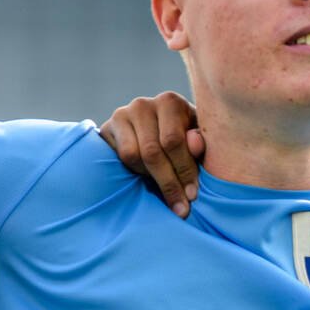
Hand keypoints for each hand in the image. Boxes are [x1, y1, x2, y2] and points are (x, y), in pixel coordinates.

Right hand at [99, 91, 202, 216]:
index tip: (192, 195)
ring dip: (151, 177)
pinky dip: (135, 171)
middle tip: (180, 207)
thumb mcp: (198, 143)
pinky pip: (121, 156)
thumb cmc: (184, 141)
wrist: (153, 134)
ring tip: (165, 189)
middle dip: (169, 183)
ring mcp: (123, 114)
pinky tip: (147, 175)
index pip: (174, 141)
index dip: (184, 171)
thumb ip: (202, 144)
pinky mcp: (107, 128)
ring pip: (134, 156)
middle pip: (153, 151)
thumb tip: (195, 144)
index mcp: (170, 102)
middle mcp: (144, 104)